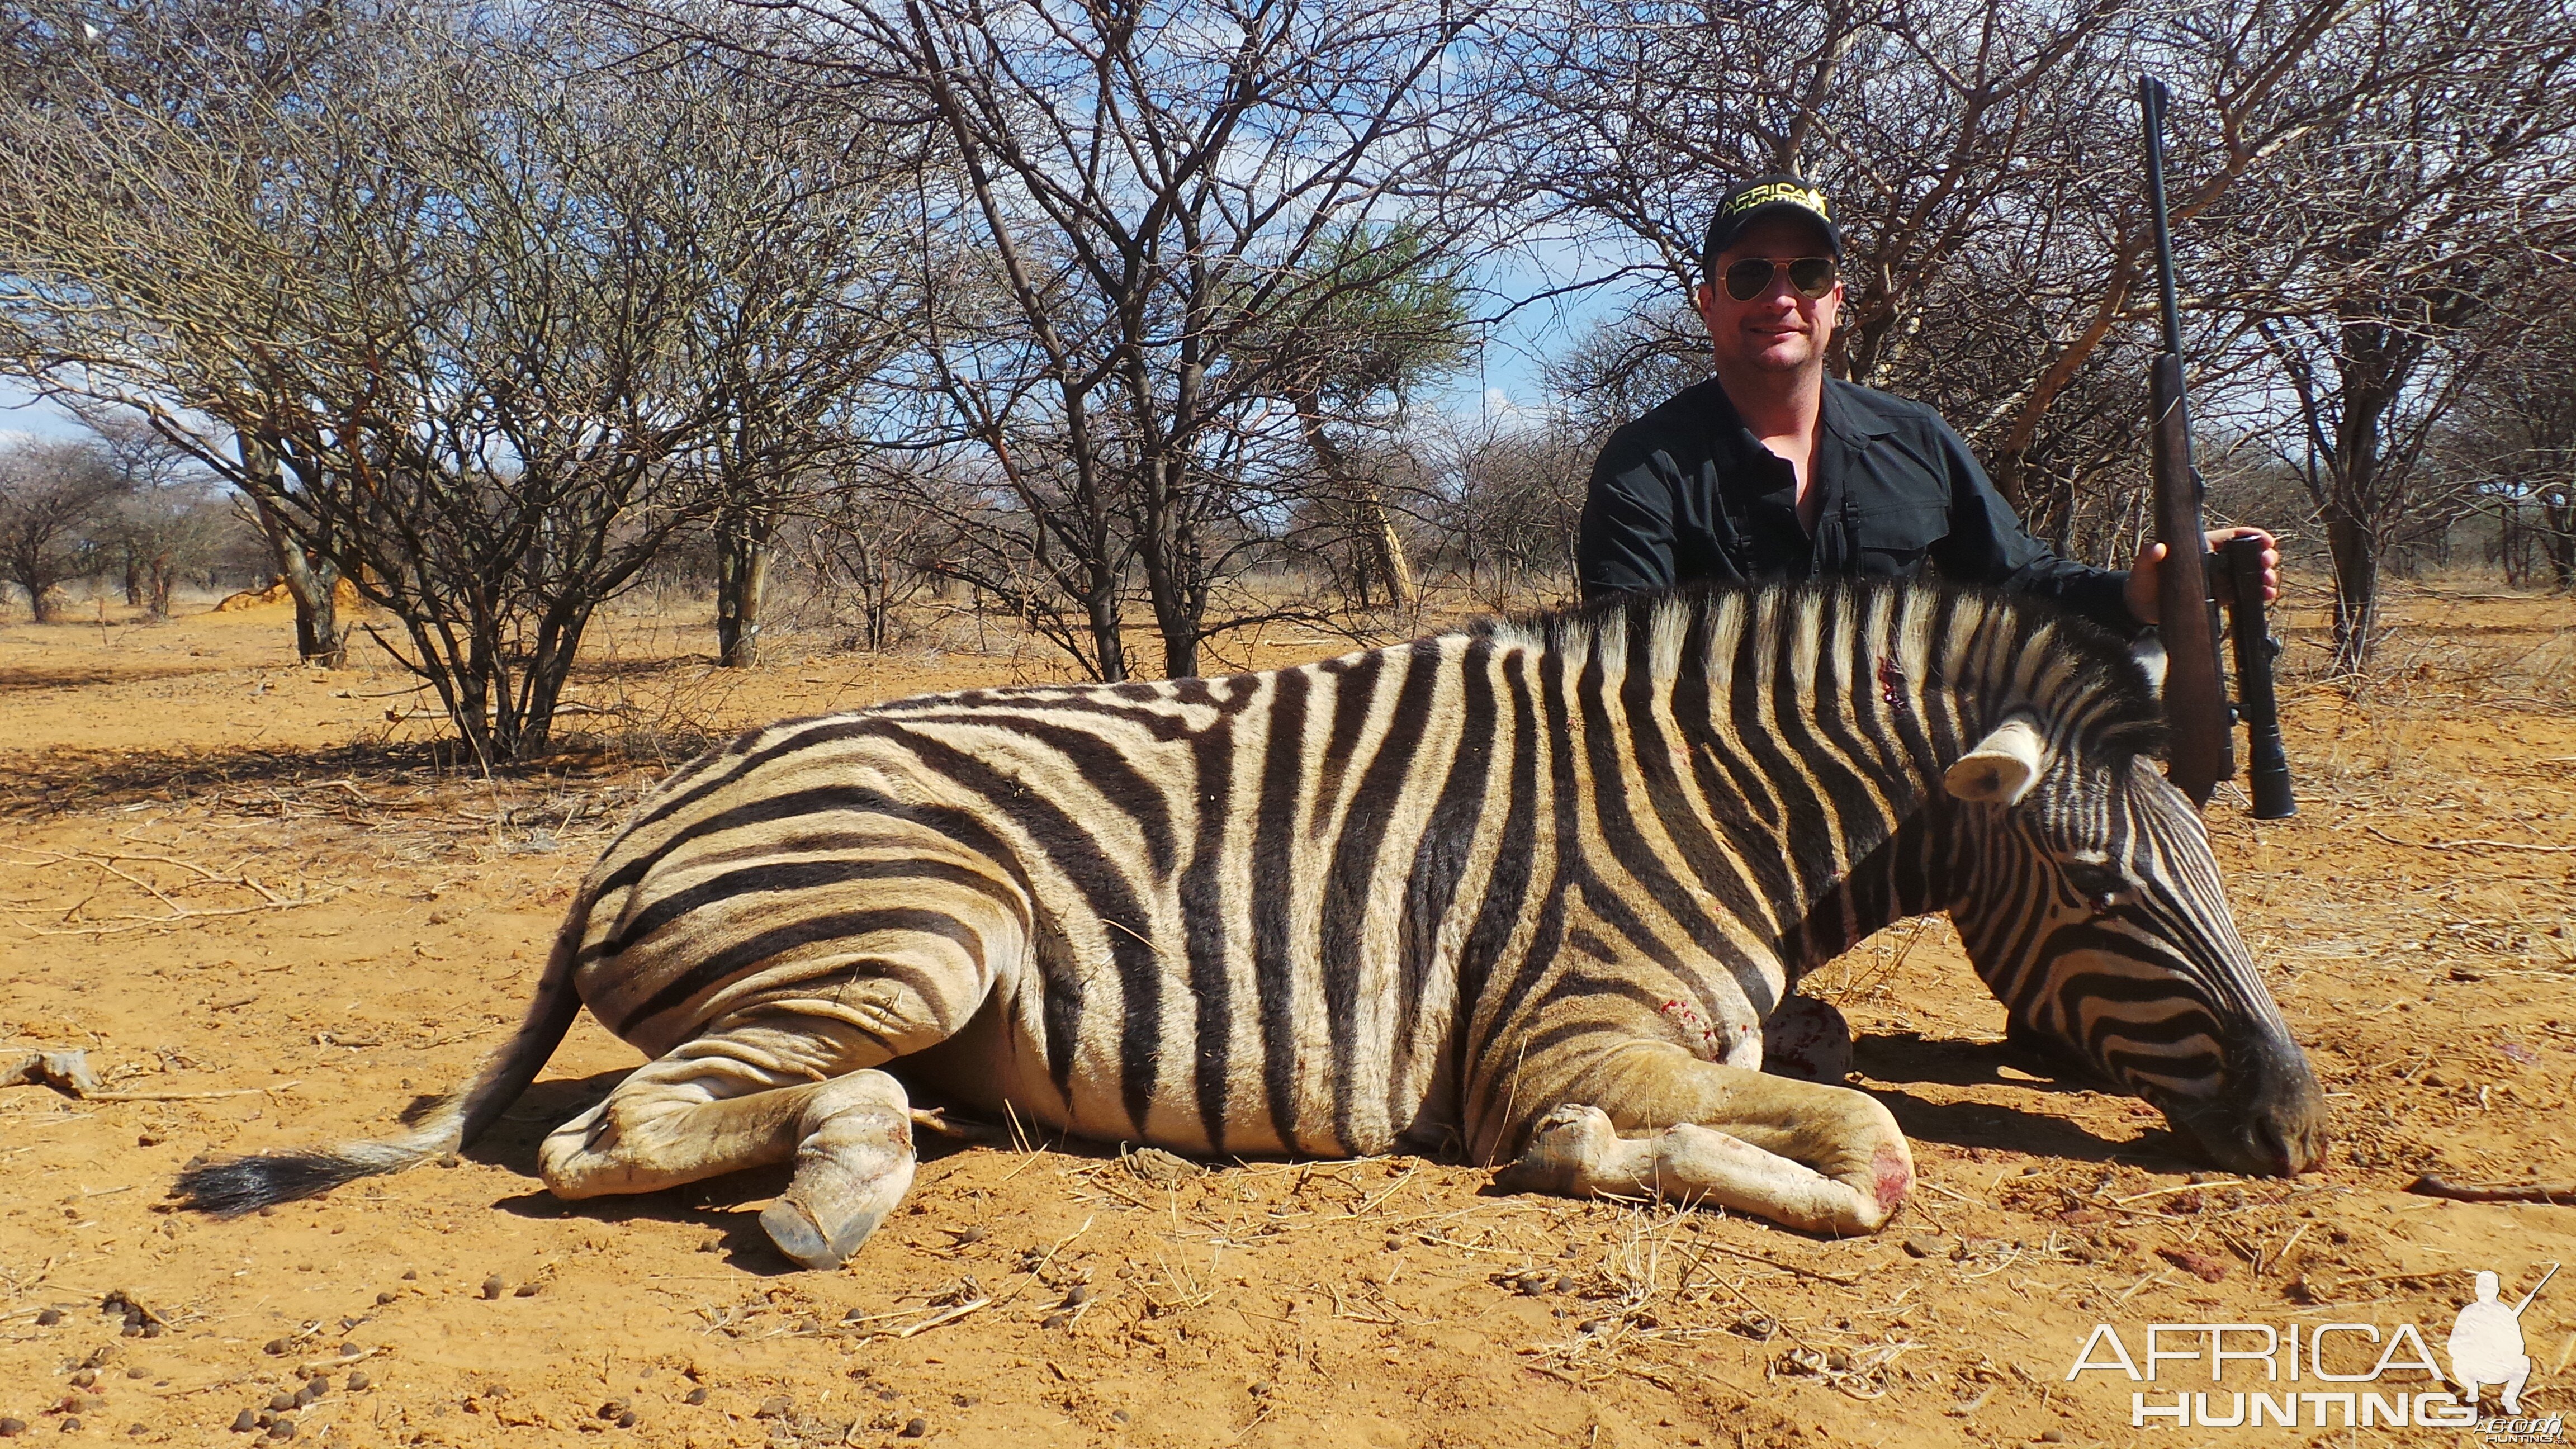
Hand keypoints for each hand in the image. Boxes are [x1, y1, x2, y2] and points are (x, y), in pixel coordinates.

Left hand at [2124, 527, 2279, 625]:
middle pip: (2245, 555)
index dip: (2251, 535)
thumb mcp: (2142, 568)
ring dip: (2262, 576)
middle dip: (2262, 556)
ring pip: (2247, 574)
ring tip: (2269, 582)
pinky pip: (2242, 594)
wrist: (2141, 609)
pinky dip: (2256, 595)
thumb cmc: (2142, 582)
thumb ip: (2148, 557)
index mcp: (2199, 547)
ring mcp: (2217, 580)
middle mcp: (2212, 562)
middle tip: (2268, 563)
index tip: (2266, 540)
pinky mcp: (2218, 597)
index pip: (2229, 537)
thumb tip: (2158, 547)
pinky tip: (2266, 597)